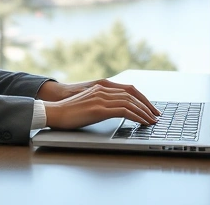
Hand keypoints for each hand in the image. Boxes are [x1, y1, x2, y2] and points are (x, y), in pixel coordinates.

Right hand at [39, 80, 159, 129]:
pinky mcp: (98, 109)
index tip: (150, 107)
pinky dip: (136, 116)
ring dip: (144, 112)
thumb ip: (101, 102)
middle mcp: (103, 90)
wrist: (53, 111)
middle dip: (147, 105)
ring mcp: (101, 98)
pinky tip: (141, 122)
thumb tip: (115, 110)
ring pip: (130, 102)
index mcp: (101, 86)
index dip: (142, 98)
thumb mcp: (88, 103)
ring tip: (152, 121)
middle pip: (133, 94)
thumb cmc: (69, 111)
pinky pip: (124, 111)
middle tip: (156, 115)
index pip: (128, 89)